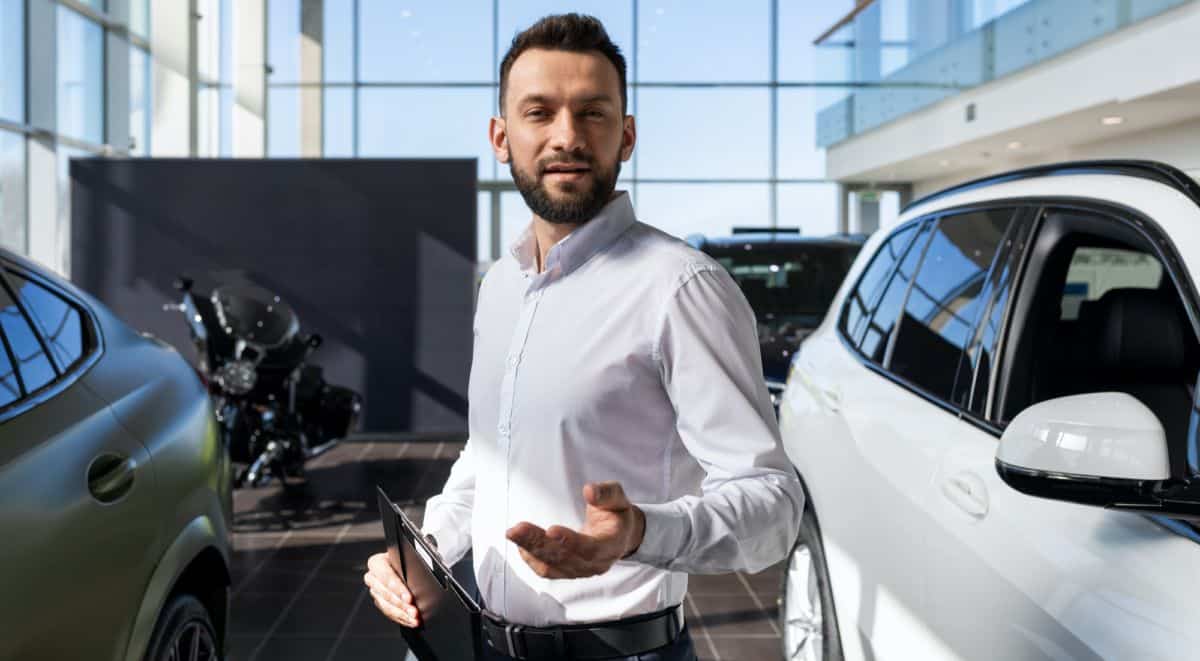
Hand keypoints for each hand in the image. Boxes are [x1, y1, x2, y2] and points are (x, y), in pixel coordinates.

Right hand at [363, 552, 420, 626]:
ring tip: (414, 619)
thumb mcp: (406, 557)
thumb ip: (409, 564)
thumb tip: (420, 575)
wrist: (400, 562)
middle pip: (386, 594)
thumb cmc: (405, 558)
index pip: (386, 577)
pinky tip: (410, 621)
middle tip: (413, 611)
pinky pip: (389, 613)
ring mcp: (375, 591)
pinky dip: (401, 618)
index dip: (398, 589)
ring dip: (402, 614)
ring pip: (386, 606)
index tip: (409, 598)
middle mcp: (372, 578)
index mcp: (376, 563)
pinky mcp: (380, 602)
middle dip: (401, 605)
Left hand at [506, 481, 645, 578]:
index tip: (551, 530)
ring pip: (552, 565)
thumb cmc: (616, 514)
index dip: (571, 542)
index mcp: (612, 544)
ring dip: (530, 550)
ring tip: (513, 533)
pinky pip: (547, 571)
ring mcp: (581, 571)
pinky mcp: (568, 572)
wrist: (619, 535)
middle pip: (565, 558)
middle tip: (517, 529)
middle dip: (539, 543)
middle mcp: (597, 563)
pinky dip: (532, 559)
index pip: (591, 548)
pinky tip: (520, 545)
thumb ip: (606, 493)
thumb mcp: (618, 498)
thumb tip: (589, 490)